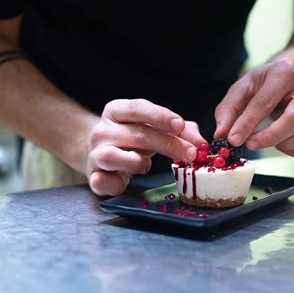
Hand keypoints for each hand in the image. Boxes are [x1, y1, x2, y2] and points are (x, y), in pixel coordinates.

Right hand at [86, 99, 202, 195]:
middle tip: (191, 154)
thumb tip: (201, 142)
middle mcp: (102, 130)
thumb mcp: (153, 128)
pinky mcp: (93, 176)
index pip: (138, 108)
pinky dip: (115, 184)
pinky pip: (102, 181)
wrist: (96, 154)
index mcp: (116, 111)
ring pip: (115, 156)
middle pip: (138, 134)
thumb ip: (180, 131)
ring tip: (146, 165)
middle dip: (168, 144)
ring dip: (139, 163)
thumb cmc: (131, 139)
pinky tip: (123, 182)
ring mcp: (95, 153)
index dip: (160, 116)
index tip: (180, 125)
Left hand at [214, 60, 293, 156]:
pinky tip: (280, 142)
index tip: (233, 140)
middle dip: (270, 137)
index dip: (247, 124)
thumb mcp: (241, 89)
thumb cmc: (263, 84)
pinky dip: (293, 149)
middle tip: (249, 144)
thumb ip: (228, 111)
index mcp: (285, 73)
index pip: (265, 102)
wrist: (289, 78)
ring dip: (285, 144)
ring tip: (267, 139)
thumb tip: (221, 135)